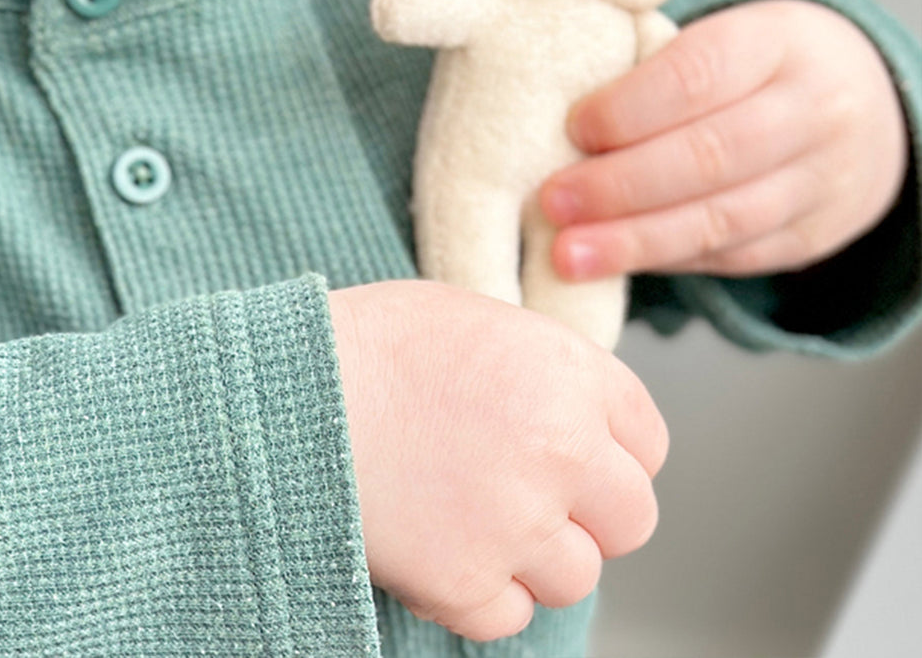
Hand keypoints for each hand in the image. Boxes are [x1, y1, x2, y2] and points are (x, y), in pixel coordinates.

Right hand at [328, 280, 665, 642]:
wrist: (286, 393)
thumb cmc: (370, 344)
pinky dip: (481, 591)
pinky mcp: (466, 582)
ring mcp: (518, 523)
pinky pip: (509, 615)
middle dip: (591, 512)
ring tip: (476, 516)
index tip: (582, 454)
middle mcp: (561, 450)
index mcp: (569, 374)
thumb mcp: (474, 319)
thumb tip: (576, 409)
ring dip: (536, 556)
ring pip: (577, 575)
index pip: (648, 439)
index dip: (613, 449)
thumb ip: (544, 367)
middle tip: (535, 494)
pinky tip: (441, 544)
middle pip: (633, 518)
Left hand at [540, 0, 908, 279]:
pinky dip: (665, 259)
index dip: (630, 108)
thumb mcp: (724, 35)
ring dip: (634, 241)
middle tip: (552, 202)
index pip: (699, 74)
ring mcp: (819, 181)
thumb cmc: (755, 62)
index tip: (572, 129)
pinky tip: (616, 262)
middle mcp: (810, 112)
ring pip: (721, 220)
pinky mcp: (809, 237)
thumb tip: (558, 119)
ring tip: (569, 254)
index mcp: (776, 43)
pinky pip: (730, 255)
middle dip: (620, 186)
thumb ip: (655, 67)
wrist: (865, 102)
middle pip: (710, 157)